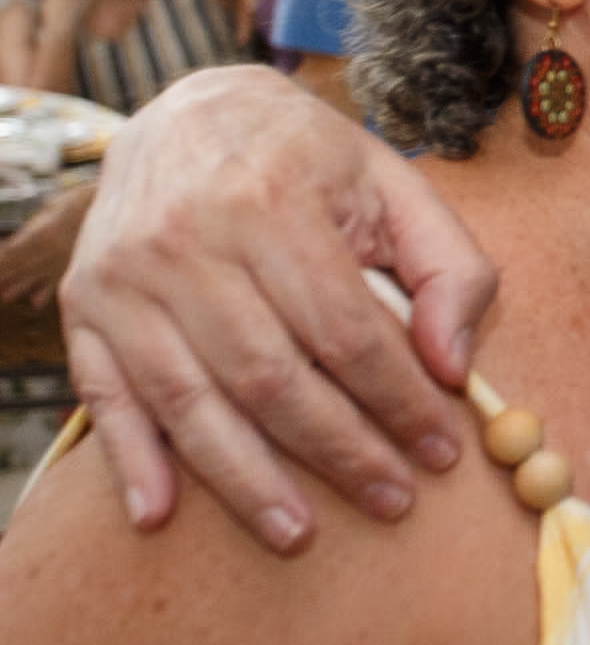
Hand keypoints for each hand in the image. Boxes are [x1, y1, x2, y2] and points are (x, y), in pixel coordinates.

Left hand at [0, 182, 88, 307]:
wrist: (127, 213)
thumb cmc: (95, 201)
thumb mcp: (61, 201)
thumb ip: (42, 217)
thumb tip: (28, 229)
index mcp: (42, 233)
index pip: (11, 251)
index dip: (0, 259)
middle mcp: (50, 252)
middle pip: (20, 267)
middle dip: (5, 276)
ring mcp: (65, 262)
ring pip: (36, 278)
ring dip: (19, 287)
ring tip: (4, 295)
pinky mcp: (79, 268)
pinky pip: (59, 283)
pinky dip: (45, 294)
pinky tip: (35, 302)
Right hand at [56, 66, 497, 551]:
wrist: (192, 110)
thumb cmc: (311, 161)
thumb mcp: (397, 186)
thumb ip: (449, 267)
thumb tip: (452, 366)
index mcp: (272, 200)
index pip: (346, 331)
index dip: (399, 400)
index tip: (442, 449)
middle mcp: (186, 240)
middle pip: (272, 377)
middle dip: (340, 451)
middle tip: (393, 499)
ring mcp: (124, 278)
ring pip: (192, 402)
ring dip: (248, 480)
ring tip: (299, 534)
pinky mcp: (82, 308)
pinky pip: (104, 397)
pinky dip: (132, 461)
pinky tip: (161, 516)